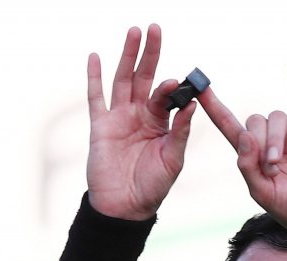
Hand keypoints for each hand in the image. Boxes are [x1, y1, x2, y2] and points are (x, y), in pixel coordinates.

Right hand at [85, 24, 194, 219]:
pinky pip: (96, 98)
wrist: (126, 207)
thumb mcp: (173, 159)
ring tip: (133, 32)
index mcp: (160, 123)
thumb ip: (180, 132)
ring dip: (127, 56)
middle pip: (144, 77)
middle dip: (149, 53)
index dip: (170, 87)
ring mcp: (119, 119)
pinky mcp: (100, 127)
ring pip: (122, 80)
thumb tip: (192, 105)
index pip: (165, 96)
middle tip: (154, 28)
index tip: (176, 83)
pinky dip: (94, 78)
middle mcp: (139, 115)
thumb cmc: (153, 187)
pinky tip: (96, 57)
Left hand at [198, 66, 286, 240]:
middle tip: (270, 167)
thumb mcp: (261, 193)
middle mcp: (269, 141)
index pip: (228, 125)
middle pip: (255, 121)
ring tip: (279, 163)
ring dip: (275, 139)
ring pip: (276, 118)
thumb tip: (244, 134)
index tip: (198, 88)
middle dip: (259, 142)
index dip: (213, 108)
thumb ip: (247, 165)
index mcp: (252, 156)